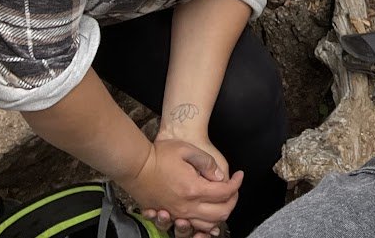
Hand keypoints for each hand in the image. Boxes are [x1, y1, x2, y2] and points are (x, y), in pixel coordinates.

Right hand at [120, 137, 241, 235]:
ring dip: (220, 214)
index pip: (224, 192)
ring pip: (207, 224)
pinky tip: (207, 213)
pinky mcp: (169, 214)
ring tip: (223, 200)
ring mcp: (177, 213)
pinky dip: (204, 222)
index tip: (239, 175)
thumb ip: (207, 162)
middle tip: (234, 188)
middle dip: (232, 200)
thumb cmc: (159, 155)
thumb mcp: (187, 150)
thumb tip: (220, 176)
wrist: (135, 166)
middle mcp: (187, 206)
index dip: (236, 184)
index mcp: (193, 189)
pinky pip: (192, 225)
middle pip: (220, 213)